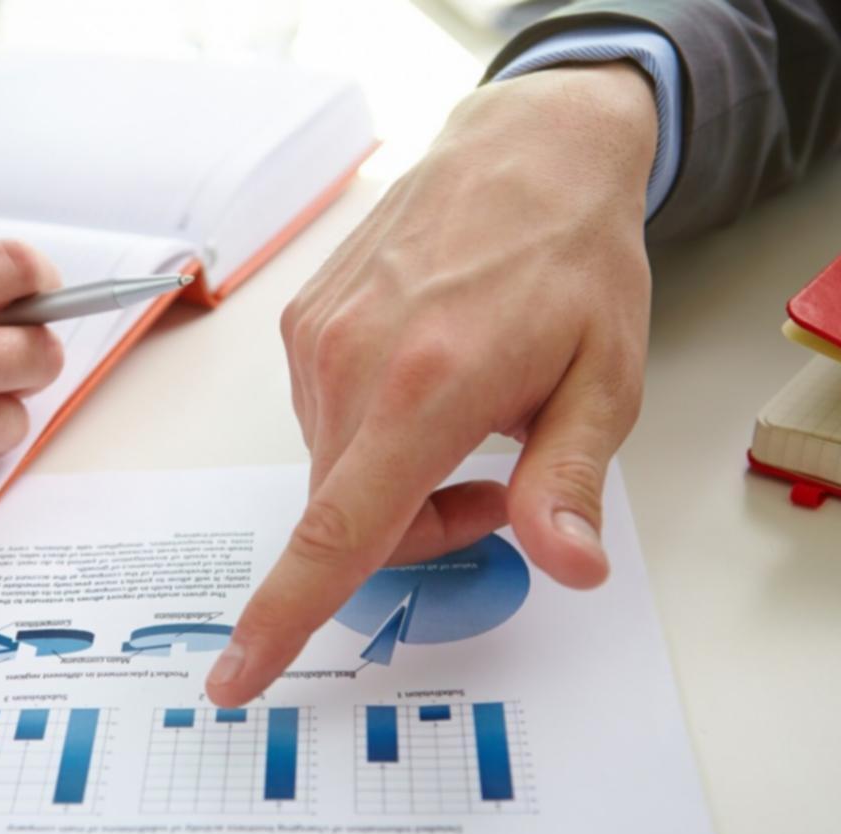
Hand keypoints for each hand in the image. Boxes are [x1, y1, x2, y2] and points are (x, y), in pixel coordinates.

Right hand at [206, 63, 658, 705]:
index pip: (338, 531)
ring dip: (389, 480)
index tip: (234, 677)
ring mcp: (315, 340)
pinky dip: (368, 432)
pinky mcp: (302, 324)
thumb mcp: (606, 378)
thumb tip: (564, 565)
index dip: (282, 616)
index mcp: (426, 388)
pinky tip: (423, 378)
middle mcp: (351, 364)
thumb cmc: (571, 258)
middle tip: (494, 485)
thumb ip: (569, 482)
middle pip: (345, 518)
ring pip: (332, 471)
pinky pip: (321, 420)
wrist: (522, 150)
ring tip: (464, 415)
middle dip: (413, 532)